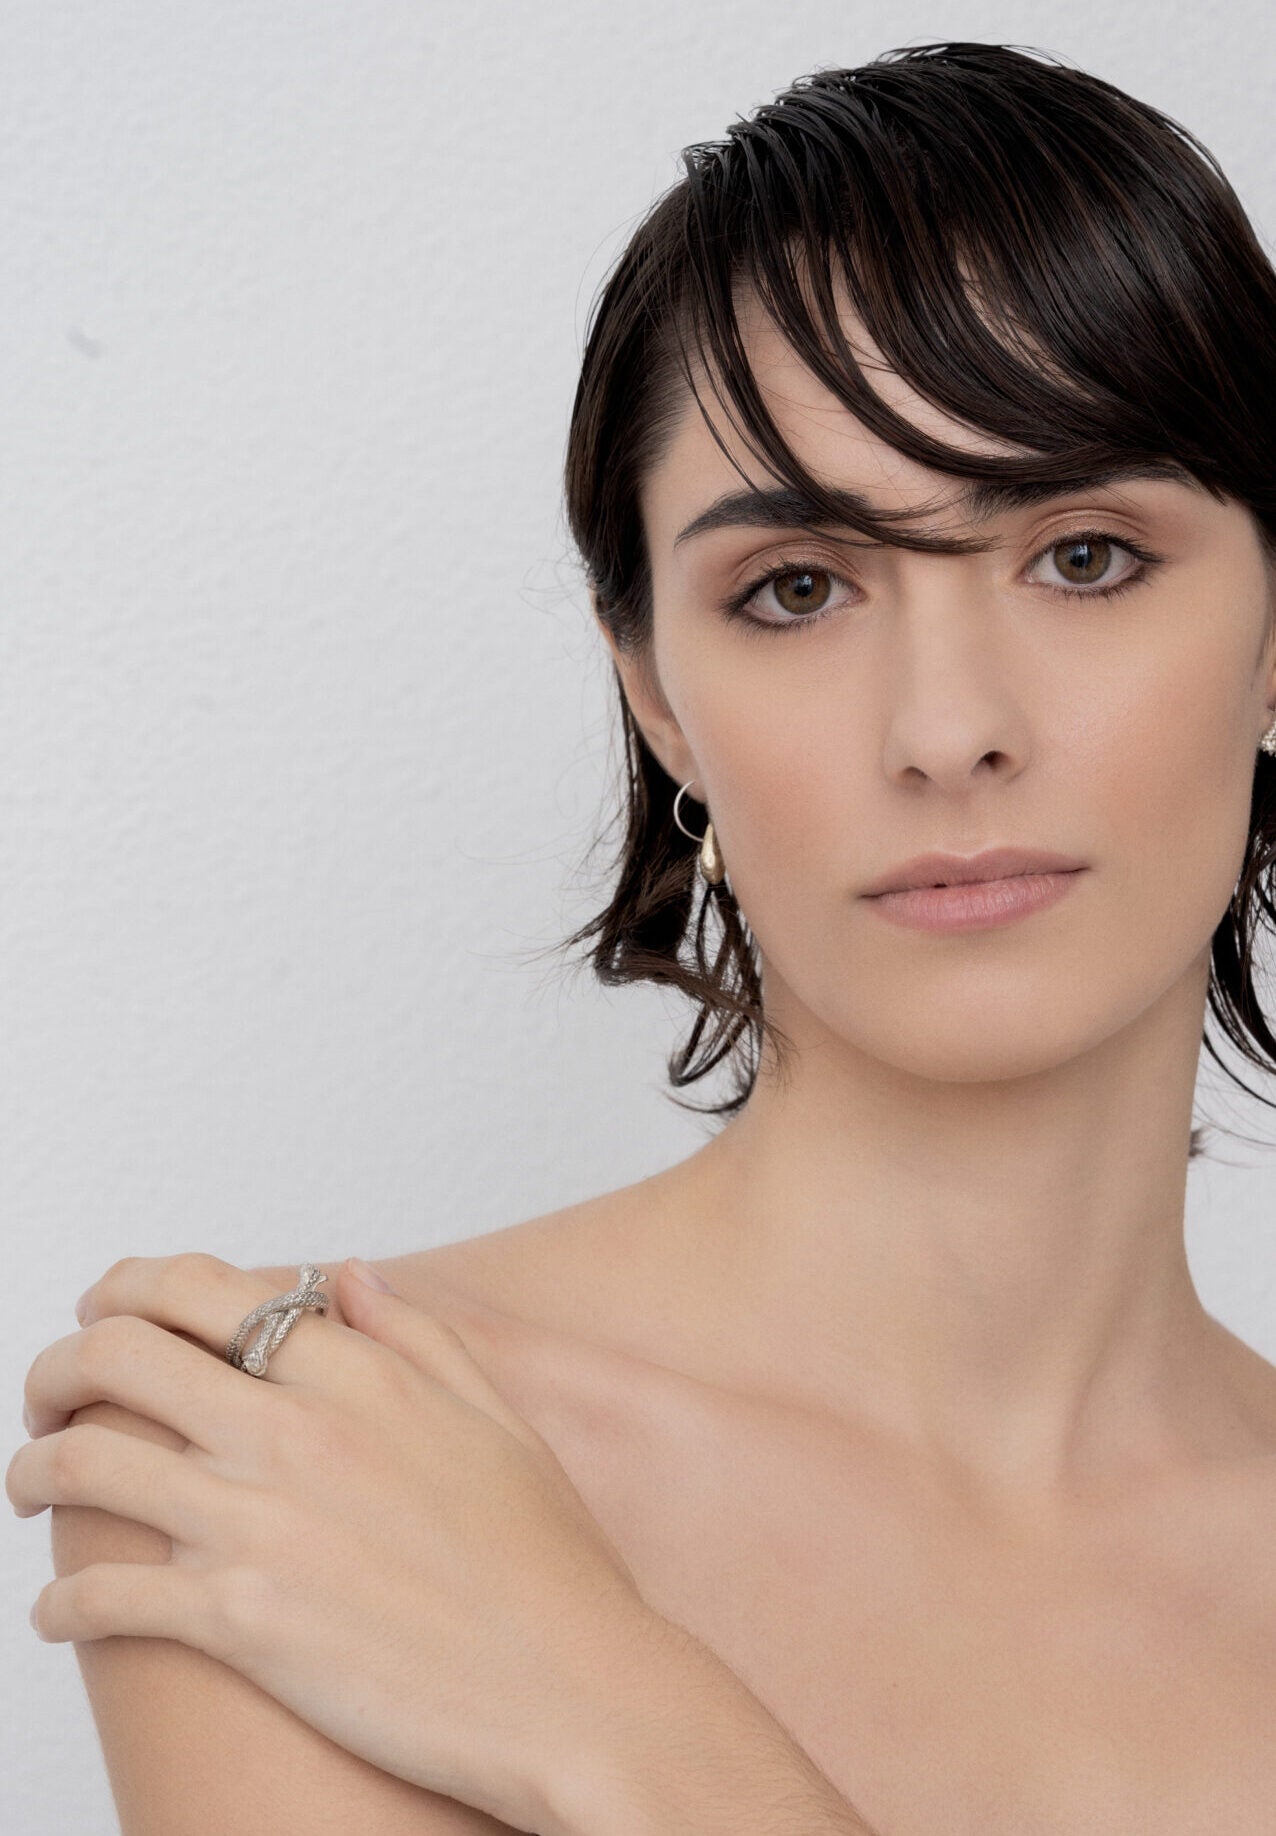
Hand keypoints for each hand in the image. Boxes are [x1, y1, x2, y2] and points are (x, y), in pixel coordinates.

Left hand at [8, 1253, 655, 1830]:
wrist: (575, 1693)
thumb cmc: (549, 1566)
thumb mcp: (498, 1419)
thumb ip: (415, 1334)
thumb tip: (344, 1273)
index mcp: (359, 1373)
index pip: (203, 1288)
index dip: (129, 1287)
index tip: (106, 1311)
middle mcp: (297, 1431)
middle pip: (120, 1354)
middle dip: (58, 1366)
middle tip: (50, 1394)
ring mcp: (262, 1525)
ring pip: (85, 1463)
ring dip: (35, 1468)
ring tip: (34, 1487)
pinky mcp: (239, 1624)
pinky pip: (99, 1596)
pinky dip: (58, 1600)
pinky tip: (60, 1609)